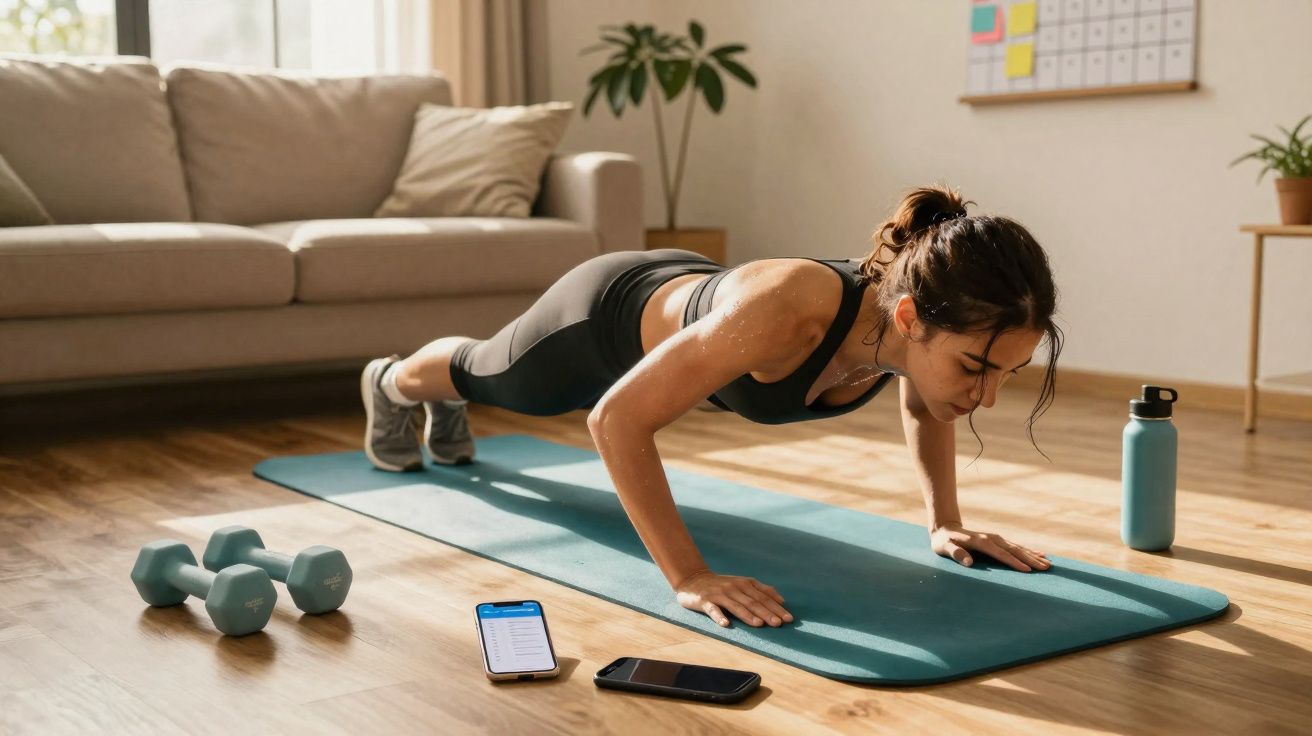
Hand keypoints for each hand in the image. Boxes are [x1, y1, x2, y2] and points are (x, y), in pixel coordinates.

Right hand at [674, 569, 793, 627]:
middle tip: (779, 624)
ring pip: (736, 606)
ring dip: (748, 615)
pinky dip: (719, 616)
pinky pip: (713, 610)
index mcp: (745, 584)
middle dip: (767, 613)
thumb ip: (761, 590)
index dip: (776, 608)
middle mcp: (733, 587)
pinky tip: (726, 624)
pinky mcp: (705, 601)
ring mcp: (719, 594)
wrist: (692, 579)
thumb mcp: (742, 584)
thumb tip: (781, 600)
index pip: (764, 597)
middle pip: (753, 602)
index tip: (789, 619)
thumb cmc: (722, 585)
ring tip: (759, 624)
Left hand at [931, 522, 1051, 571]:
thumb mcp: (944, 548)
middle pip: (1013, 550)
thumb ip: (955, 554)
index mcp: (980, 541)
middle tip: (1046, 568)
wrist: (945, 528)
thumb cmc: (943, 542)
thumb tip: (969, 563)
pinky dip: (1029, 551)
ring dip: (1033, 555)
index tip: (1027, 570)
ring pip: (1018, 547)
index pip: (999, 553)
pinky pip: (1016, 546)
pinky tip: (1040, 554)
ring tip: (1048, 563)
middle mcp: (991, 538)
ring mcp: (996, 538)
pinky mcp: (998, 541)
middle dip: (1030, 559)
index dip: (1013, 562)